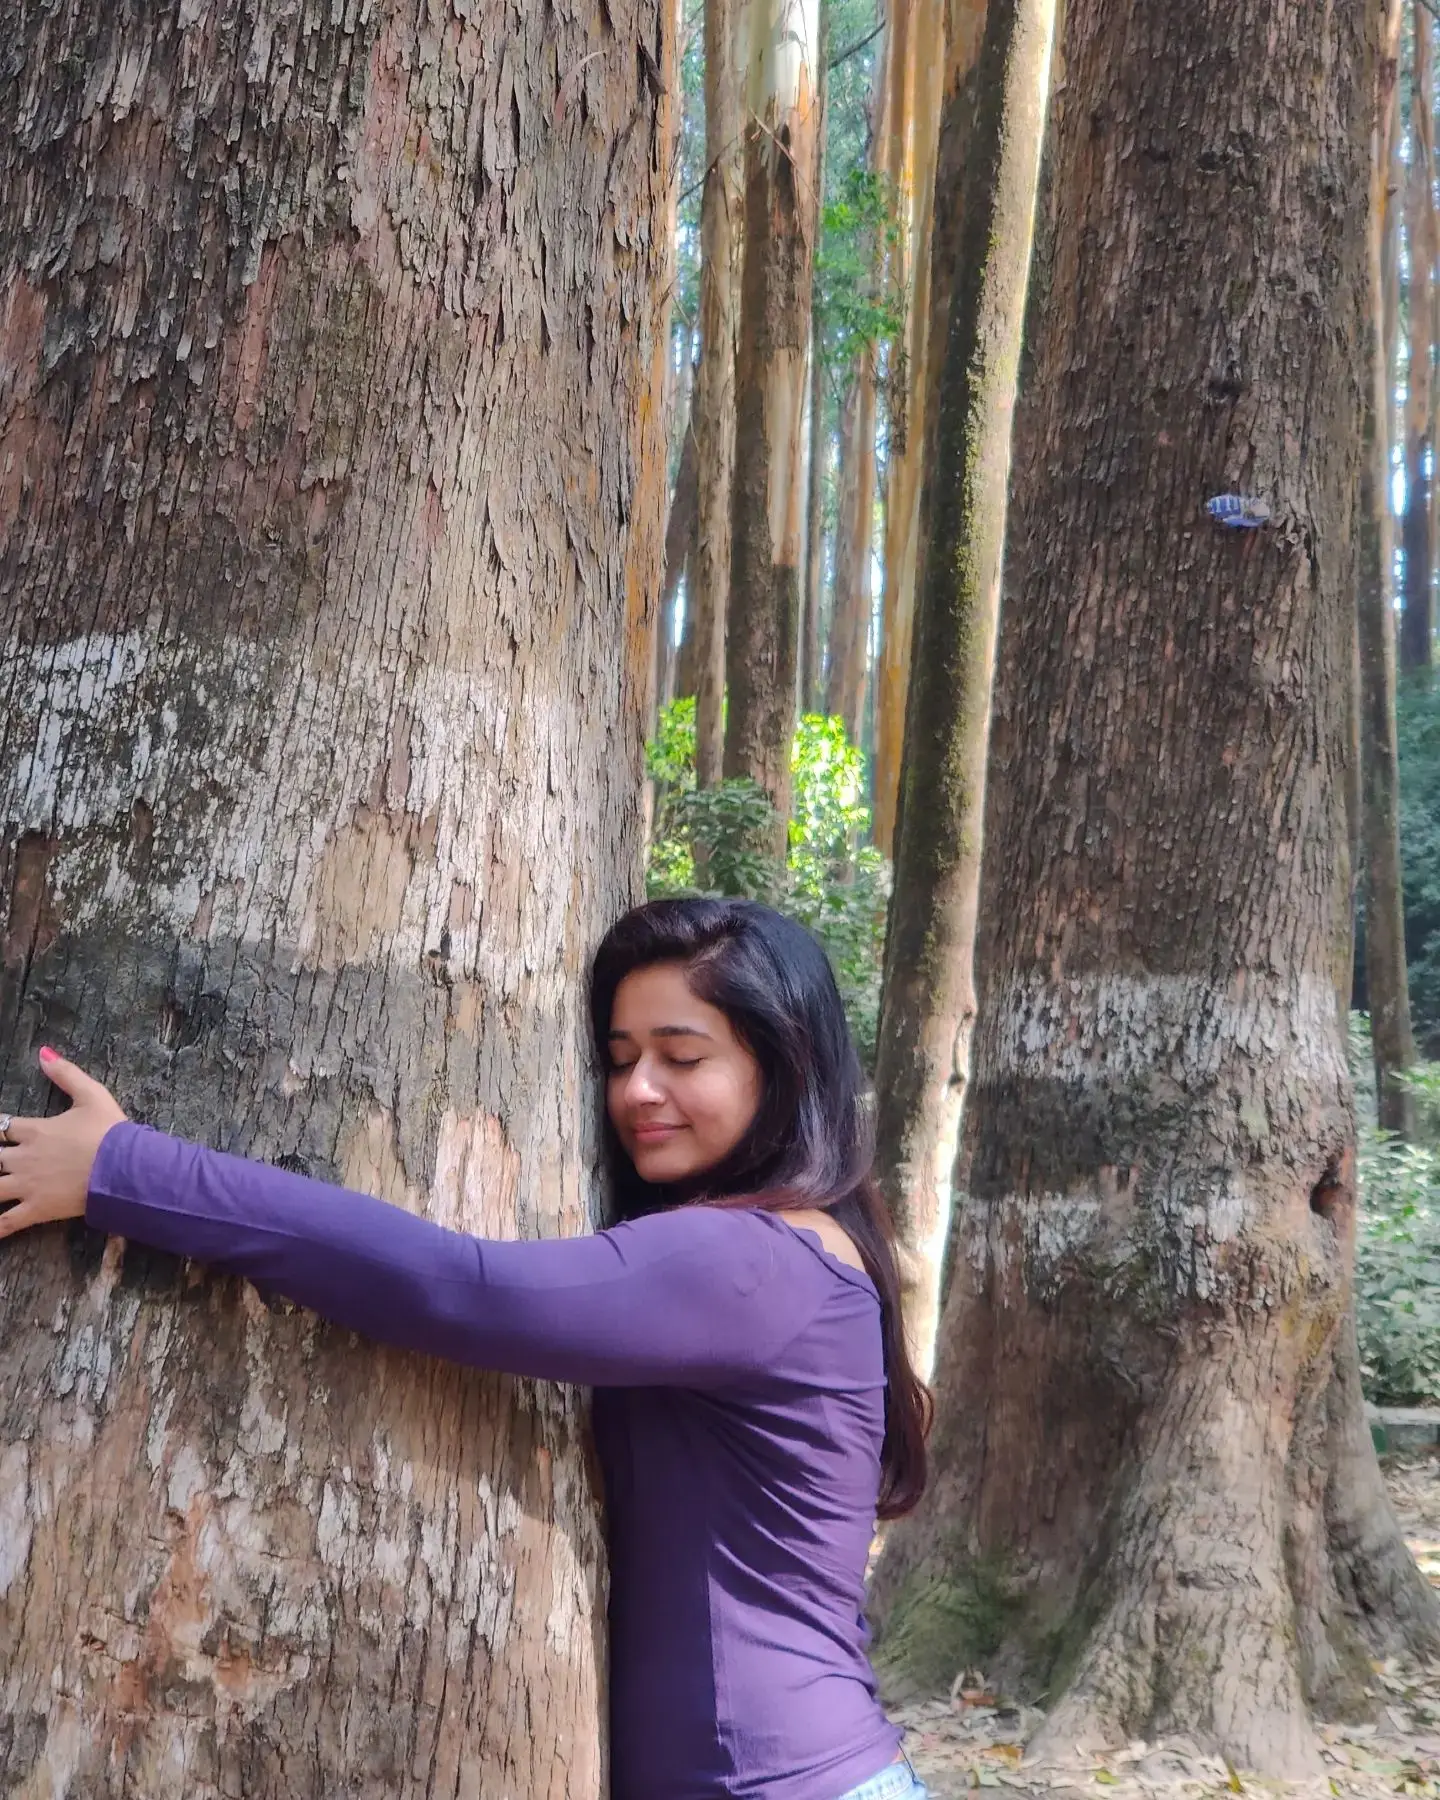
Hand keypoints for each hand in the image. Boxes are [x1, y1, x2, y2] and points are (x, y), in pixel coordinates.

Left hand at [0, 1050, 127, 1239]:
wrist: (124, 1168)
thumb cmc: (110, 1132)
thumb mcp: (92, 1095)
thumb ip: (65, 1074)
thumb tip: (43, 1052)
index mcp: (34, 1130)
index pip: (2, 1126)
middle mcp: (23, 1157)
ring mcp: (27, 1185)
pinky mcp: (36, 1209)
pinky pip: (7, 1222)